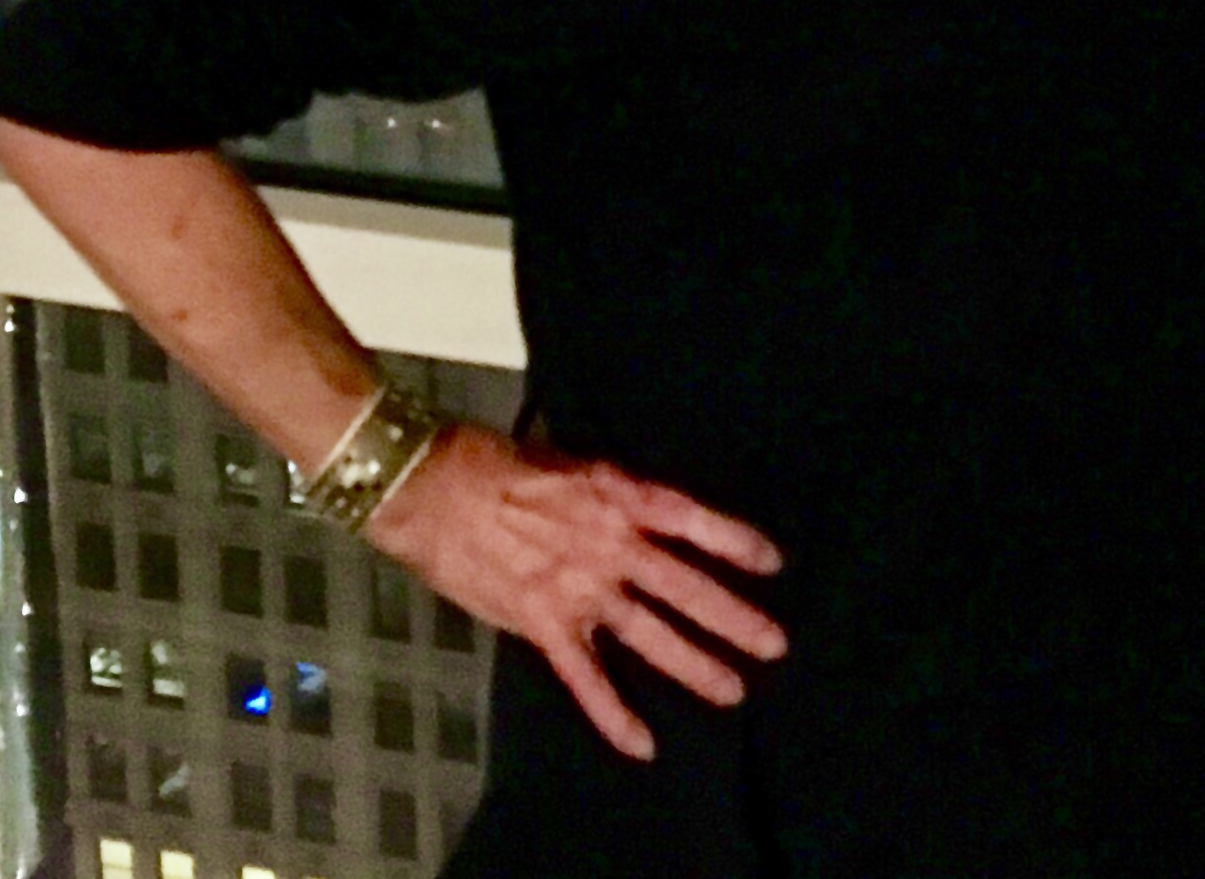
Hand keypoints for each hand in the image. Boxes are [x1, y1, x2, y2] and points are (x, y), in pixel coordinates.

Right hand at [368, 422, 787, 759]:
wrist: (430, 487)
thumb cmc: (495, 462)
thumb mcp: (567, 462)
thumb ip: (606, 493)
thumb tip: (635, 508)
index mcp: (616, 494)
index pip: (689, 518)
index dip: (732, 540)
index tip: (772, 561)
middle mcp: (609, 543)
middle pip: (683, 584)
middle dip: (732, 616)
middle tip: (775, 643)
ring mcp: (578, 588)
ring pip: (649, 634)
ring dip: (694, 664)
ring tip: (734, 691)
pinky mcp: (543, 624)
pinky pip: (586, 678)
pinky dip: (614, 713)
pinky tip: (643, 743)